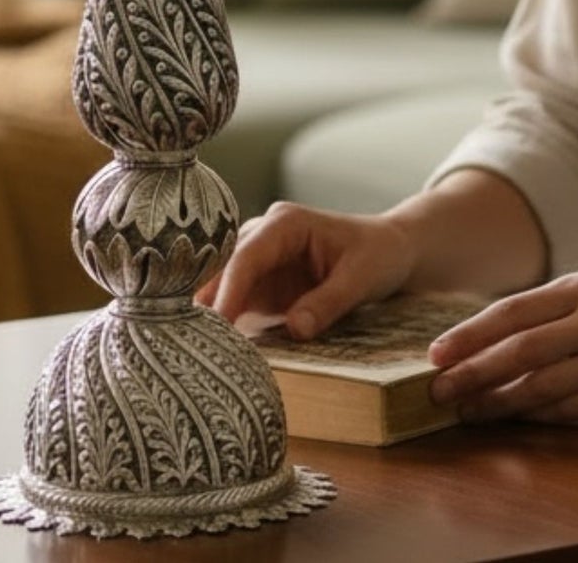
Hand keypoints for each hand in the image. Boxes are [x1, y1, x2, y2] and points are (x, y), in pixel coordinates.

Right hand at [197, 201, 416, 339]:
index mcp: (285, 223)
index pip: (246, 256)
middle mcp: (264, 237)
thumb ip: (328, 302)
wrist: (390, 251)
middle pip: (223, 270)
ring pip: (221, 288)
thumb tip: (294, 329)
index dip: (228, 290)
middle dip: (206, 303)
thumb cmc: (379, 254)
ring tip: (193, 353)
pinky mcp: (262, 286)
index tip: (215, 324)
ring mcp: (260, 262)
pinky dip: (225, 326)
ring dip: (210, 317)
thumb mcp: (361, 278)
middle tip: (188, 344)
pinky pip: (236, 305)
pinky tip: (212, 352)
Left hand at [427, 271, 577, 423]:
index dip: (469, 335)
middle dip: (473, 373)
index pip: (511, 312)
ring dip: (500, 403)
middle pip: (519, 350)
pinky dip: (542, 417)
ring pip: (543, 386)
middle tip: (438, 392)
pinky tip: (519, 421)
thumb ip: (556, 311)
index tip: (435, 355)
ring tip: (470, 413)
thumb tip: (496, 336)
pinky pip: (576, 410)